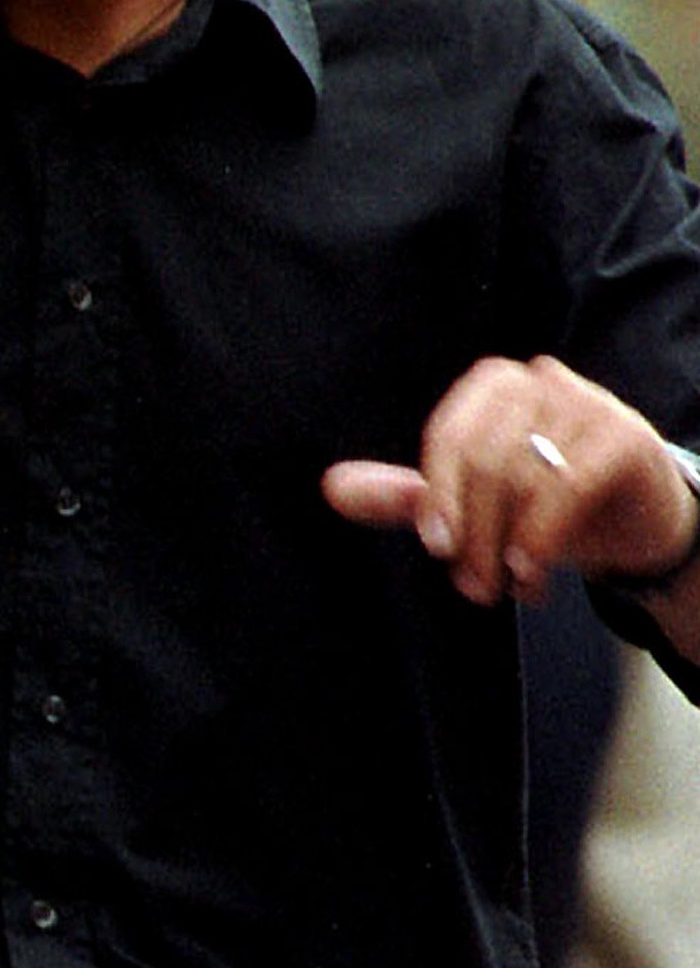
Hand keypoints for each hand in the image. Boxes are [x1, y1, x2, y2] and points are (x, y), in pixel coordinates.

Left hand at [322, 355, 698, 603]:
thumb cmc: (545, 503)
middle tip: (472, 585)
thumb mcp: (472, 504)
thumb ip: (406, 496)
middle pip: (485, 461)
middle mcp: (538, 381)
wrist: (635, 522)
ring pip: (524, 479)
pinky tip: (533, 573)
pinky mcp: (624, 437)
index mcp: (493, 387)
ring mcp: (587, 404)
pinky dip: (542, 538)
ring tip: (506, 586)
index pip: (451, 436)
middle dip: (472, 532)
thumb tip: (333, 488)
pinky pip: (568, 488)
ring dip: (506, 546)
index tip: (436, 546)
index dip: (439, 494)